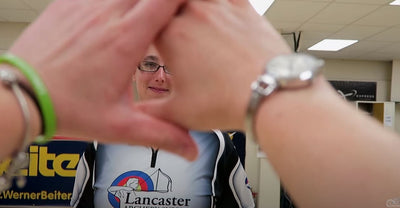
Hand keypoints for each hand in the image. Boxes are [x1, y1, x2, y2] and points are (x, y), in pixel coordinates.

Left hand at [9, 0, 196, 159]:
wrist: (21, 95)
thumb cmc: (66, 108)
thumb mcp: (119, 127)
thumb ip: (162, 135)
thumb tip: (192, 149)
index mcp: (126, 39)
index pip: (166, 0)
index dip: (182, 2)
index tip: (187, 11)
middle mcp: (107, 14)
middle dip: (162, 4)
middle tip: (164, 22)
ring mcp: (85, 5)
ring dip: (137, 4)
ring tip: (137, 25)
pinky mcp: (68, 3)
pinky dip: (114, 3)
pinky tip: (111, 20)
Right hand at [140, 0, 291, 129]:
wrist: (269, 94)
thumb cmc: (228, 102)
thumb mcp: (179, 112)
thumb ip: (150, 112)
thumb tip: (139, 115)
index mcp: (171, 35)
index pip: (146, 20)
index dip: (144, 28)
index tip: (147, 38)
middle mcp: (193, 14)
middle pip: (167, 3)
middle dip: (163, 13)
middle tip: (168, 26)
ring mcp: (220, 7)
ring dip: (187, 6)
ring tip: (188, 15)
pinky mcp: (244, 7)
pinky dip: (218, 1)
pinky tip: (217, 8)